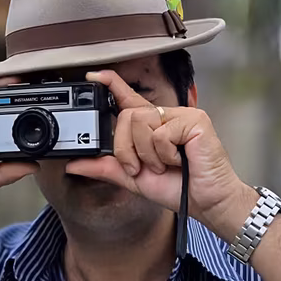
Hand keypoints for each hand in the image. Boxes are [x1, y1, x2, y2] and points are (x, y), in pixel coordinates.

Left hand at [65, 70, 253, 239]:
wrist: (206, 203)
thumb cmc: (179, 189)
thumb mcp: (133, 179)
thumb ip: (106, 167)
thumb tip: (74, 164)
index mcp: (152, 128)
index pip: (129, 100)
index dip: (111, 85)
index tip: (93, 77)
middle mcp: (165, 117)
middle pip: (126, 116)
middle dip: (126, 148)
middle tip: (142, 167)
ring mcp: (181, 116)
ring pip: (140, 122)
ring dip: (146, 154)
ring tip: (164, 165)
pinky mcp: (195, 120)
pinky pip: (161, 132)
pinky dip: (164, 154)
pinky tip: (180, 161)